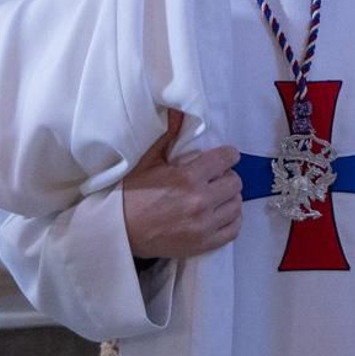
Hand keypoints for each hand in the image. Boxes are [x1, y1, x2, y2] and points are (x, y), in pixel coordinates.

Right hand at [121, 108, 242, 258]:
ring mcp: (204, 225)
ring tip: (216, 196)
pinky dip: (231, 220)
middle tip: (215, 178)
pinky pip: (233, 229)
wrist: (118, 231)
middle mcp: (200, 201)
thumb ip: (169, 135)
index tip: (224, 157)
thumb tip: (179, 111)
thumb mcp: (148, 161)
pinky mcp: (204, 244)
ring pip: (236, 205)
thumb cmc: (131, 194)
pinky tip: (220, 214)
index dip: (228, 155)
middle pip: (235, 182)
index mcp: (188, 177)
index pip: (226, 159)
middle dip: (227, 176)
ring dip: (229, 198)